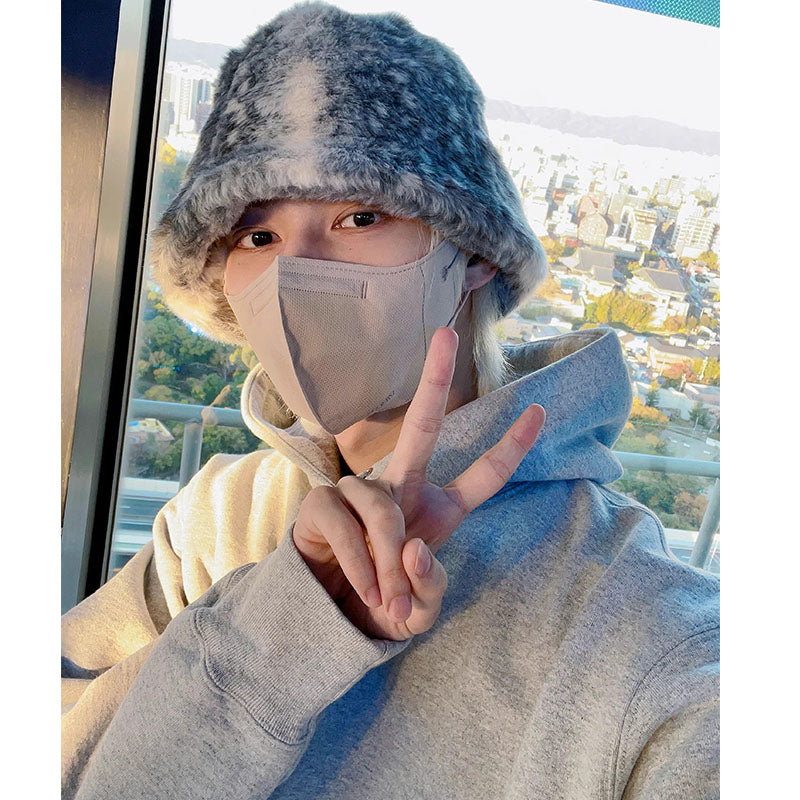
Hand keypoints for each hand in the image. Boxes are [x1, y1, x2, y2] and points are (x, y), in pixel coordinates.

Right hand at [292, 327, 545, 640]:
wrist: (326, 620)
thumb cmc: (382, 606)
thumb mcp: (420, 613)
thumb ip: (431, 588)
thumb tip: (415, 548)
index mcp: (437, 512)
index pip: (482, 475)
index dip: (512, 446)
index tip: (540, 410)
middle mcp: (401, 489)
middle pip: (420, 428)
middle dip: (432, 380)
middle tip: (446, 333)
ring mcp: (359, 492)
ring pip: (384, 510)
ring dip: (388, 562)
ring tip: (385, 598)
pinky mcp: (323, 504)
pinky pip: (349, 527)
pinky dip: (361, 565)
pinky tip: (361, 588)